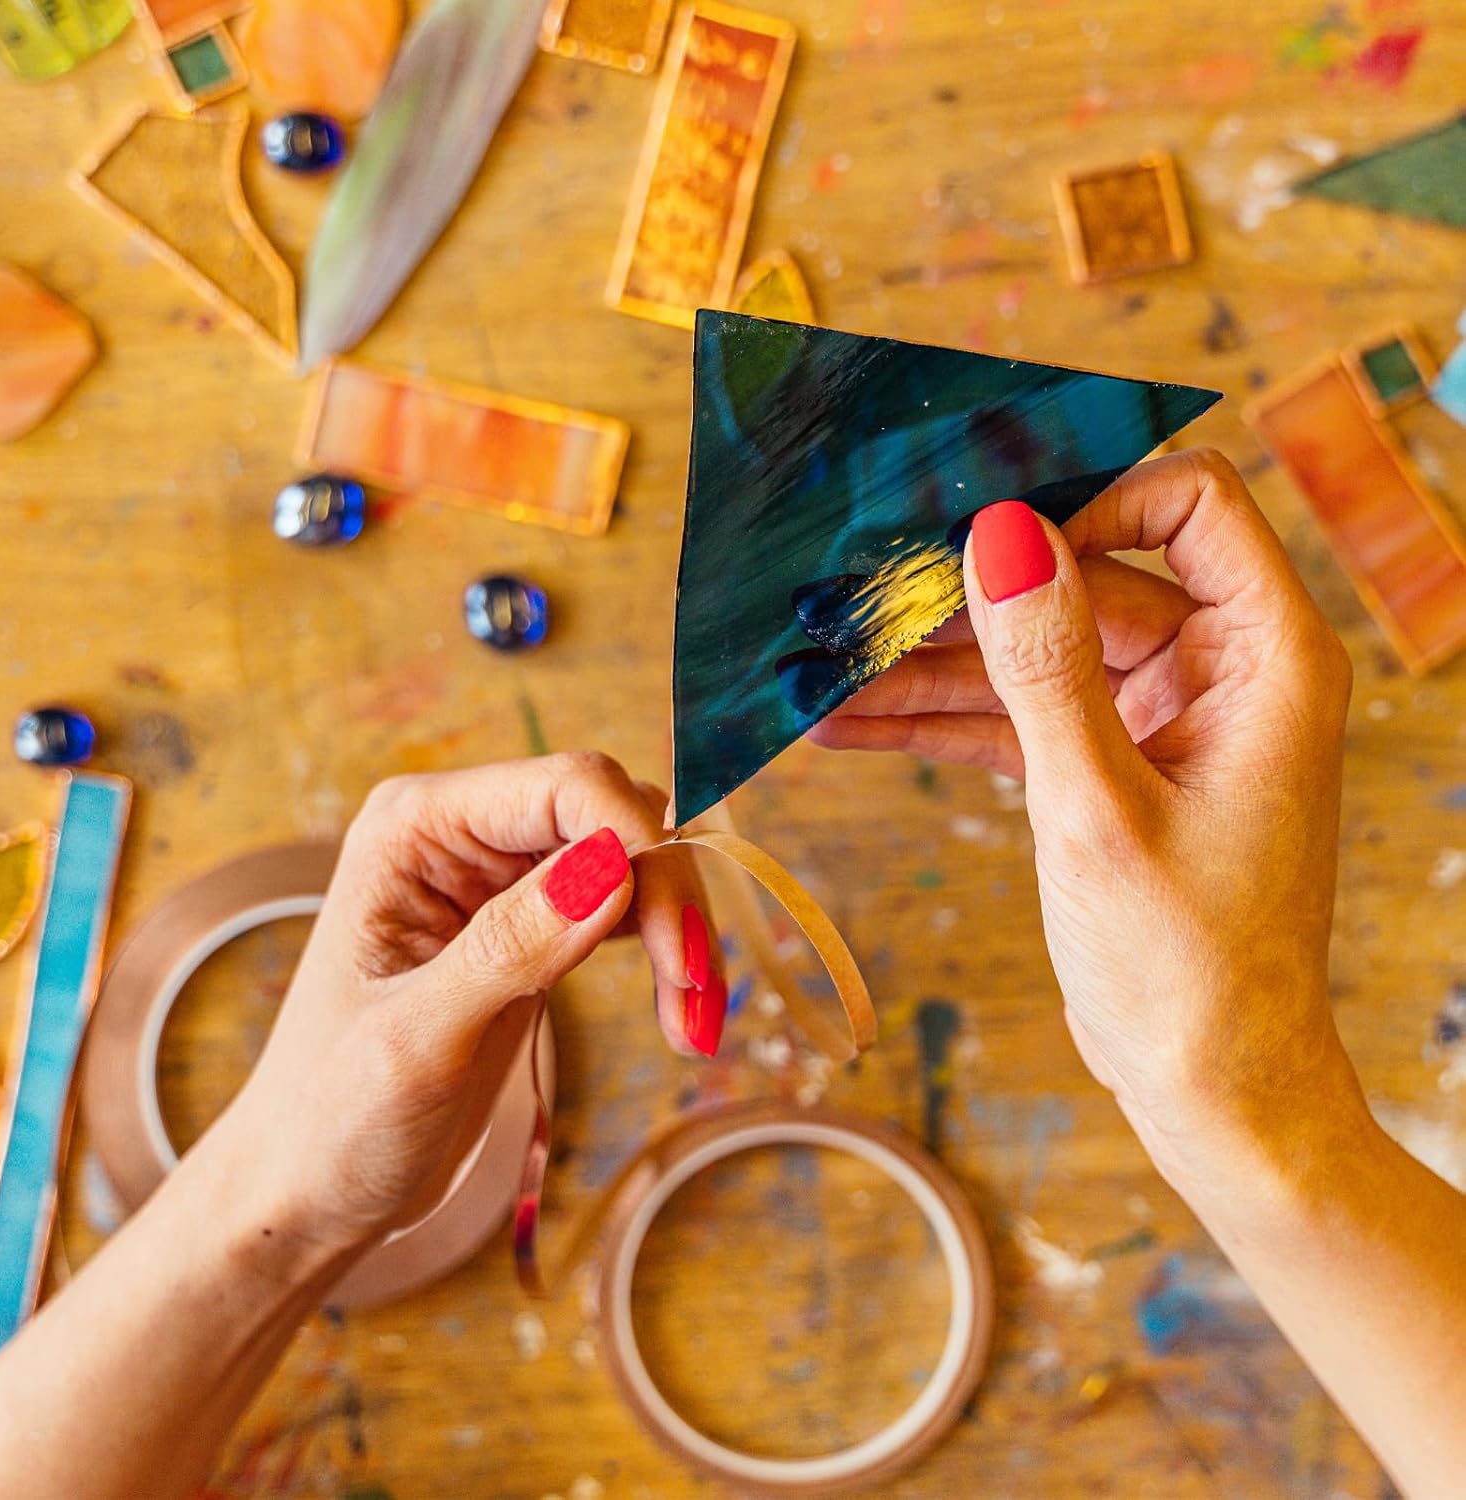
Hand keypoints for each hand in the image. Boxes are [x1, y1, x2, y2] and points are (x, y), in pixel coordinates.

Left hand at [209, 753, 725, 1256]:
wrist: (313, 1188)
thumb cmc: (333, 1118)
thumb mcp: (416, 1040)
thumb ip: (509, 947)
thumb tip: (614, 869)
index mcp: (416, 827)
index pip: (567, 787)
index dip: (641, 849)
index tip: (681, 951)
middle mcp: (463, 833)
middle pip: (615, 818)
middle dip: (670, 899)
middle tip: (696, 1004)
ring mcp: (502, 877)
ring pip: (635, 863)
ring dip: (681, 934)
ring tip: (693, 1029)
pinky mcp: (536, 927)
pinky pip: (629, 909)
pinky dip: (669, 957)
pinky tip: (683, 1018)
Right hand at [812, 452, 1359, 1167]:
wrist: (1208, 1084)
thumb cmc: (1188, 964)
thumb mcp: (1099, 807)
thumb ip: (1047, 666)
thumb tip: (1003, 534)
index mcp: (1266, 659)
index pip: (1190, 505)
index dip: (1089, 499)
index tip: (981, 534)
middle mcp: (1220, 672)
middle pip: (1082, 582)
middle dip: (964, 601)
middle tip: (853, 602)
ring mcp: (1161, 719)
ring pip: (1034, 655)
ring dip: (930, 671)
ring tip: (821, 673)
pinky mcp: (1112, 767)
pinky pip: (1020, 719)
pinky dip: (944, 725)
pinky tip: (850, 724)